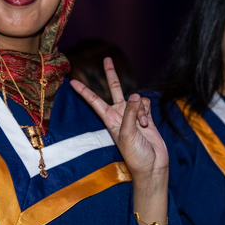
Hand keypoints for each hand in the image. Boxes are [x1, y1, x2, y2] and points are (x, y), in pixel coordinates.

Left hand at [71, 57, 168, 182]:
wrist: (152, 166)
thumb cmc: (135, 155)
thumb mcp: (126, 134)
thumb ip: (130, 112)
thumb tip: (136, 96)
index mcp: (109, 119)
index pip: (94, 101)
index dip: (84, 91)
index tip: (72, 81)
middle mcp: (119, 114)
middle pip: (114, 89)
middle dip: (111, 74)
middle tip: (107, 59)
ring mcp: (133, 115)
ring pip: (136, 98)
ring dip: (140, 109)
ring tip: (142, 126)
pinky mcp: (146, 117)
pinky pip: (146, 104)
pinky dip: (148, 111)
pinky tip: (148, 124)